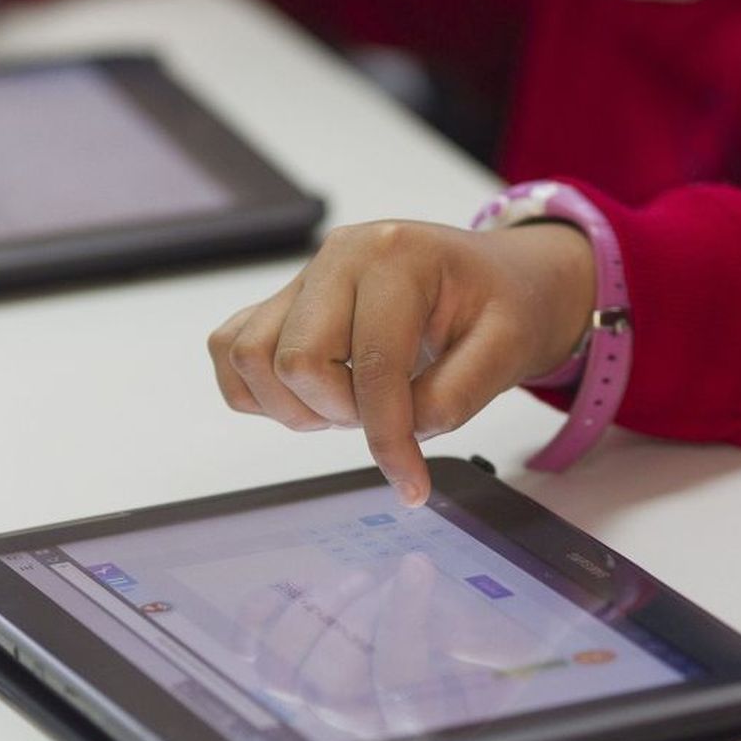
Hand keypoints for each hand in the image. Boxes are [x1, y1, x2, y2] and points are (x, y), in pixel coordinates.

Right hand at [208, 220, 595, 505]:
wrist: (495, 280)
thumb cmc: (501, 306)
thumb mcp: (508, 348)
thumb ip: (456, 396)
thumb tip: (402, 434)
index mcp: (397, 255)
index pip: (372, 364)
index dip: (389, 438)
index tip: (412, 485)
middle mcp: (339, 255)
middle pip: (296, 361)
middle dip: (340, 414)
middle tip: (384, 419)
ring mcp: (303, 277)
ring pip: (251, 356)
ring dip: (295, 406)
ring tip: (350, 405)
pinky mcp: (282, 301)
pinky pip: (232, 349)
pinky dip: (260, 391)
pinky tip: (314, 398)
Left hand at [234, 552, 545, 740]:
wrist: (442, 614)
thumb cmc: (472, 631)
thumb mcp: (500, 639)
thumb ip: (486, 636)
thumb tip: (457, 625)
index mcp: (417, 719)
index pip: (396, 690)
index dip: (402, 624)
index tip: (419, 567)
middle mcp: (360, 715)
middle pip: (329, 684)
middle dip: (354, 618)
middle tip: (379, 578)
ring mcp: (317, 690)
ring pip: (281, 672)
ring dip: (313, 613)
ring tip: (353, 578)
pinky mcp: (290, 658)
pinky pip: (250, 646)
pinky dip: (263, 612)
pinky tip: (298, 587)